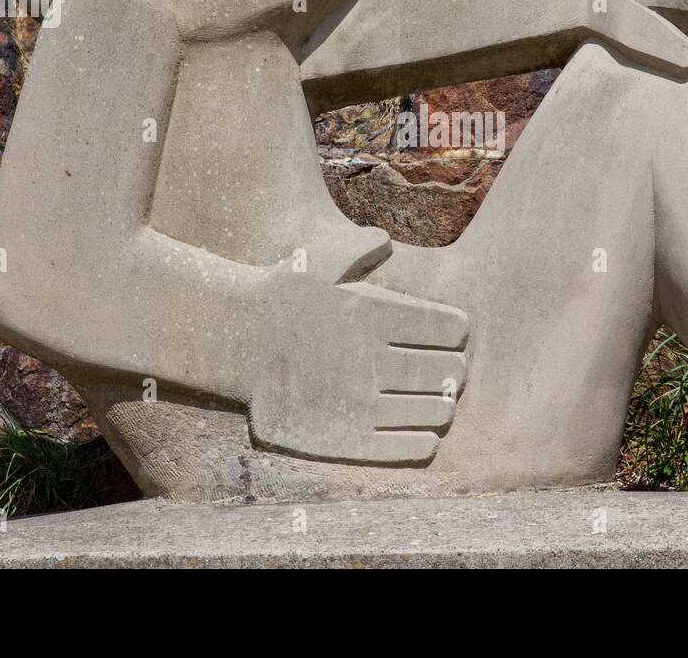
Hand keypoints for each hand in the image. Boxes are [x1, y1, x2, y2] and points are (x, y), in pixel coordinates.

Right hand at [244, 233, 468, 464]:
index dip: (456, 331)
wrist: (231, 344)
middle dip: (454, 371)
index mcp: (375, 315)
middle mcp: (371, 360)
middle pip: (446, 373)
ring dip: (443, 406)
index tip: (452, 333)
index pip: (449, 329)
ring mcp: (359, 402)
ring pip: (434, 411)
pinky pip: (406, 446)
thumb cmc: (279, 297)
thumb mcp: (316, 259)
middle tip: (450, 371)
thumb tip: (387, 241)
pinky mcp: (346, 439)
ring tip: (439, 402)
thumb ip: (358, 245)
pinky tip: (426, 434)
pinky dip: (424, 441)